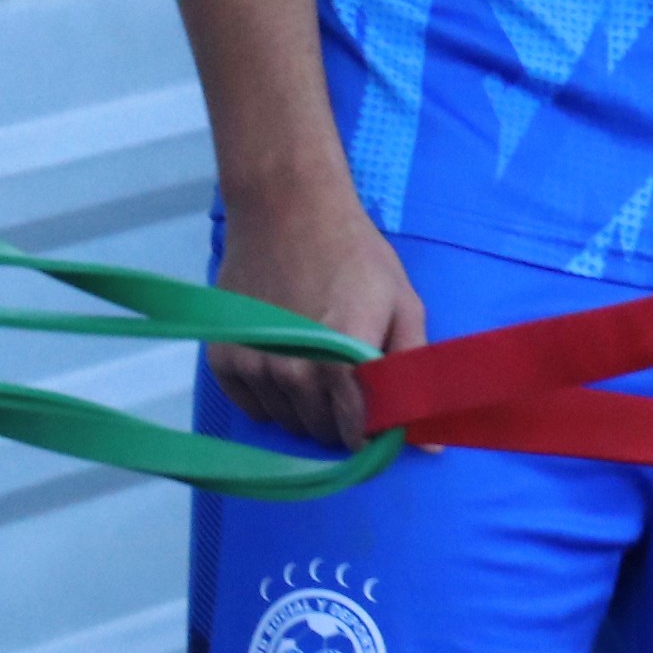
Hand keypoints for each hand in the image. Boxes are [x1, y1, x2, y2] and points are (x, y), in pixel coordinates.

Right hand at [204, 182, 428, 450]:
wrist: (288, 209)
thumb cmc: (355, 255)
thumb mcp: (401, 303)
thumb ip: (413, 371)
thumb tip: (428, 443)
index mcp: (344, 363)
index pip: (357, 436)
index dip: (371, 431)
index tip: (377, 415)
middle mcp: (294, 374)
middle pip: (321, 432)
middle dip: (340, 416)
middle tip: (348, 377)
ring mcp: (254, 368)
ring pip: (287, 423)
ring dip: (305, 407)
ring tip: (317, 360)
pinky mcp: (224, 360)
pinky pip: (253, 408)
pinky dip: (270, 396)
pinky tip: (285, 359)